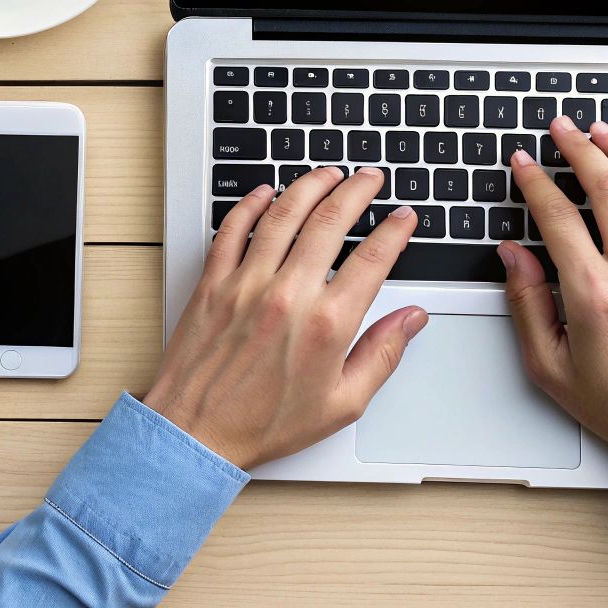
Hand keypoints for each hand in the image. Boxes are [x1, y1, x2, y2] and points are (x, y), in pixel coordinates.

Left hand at [144, 166, 428, 468]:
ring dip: (310, 186)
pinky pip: (233, 229)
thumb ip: (382, 355)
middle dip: (356, 191)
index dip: (394, 232)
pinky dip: (251, 204)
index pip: (372, 260)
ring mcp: (246, 284)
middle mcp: (287, 295)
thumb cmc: (265, 424)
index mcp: (326, 325)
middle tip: (369, 178)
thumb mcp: (342, 404)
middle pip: (330, 222)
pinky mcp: (213, 283)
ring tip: (328, 173)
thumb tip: (411, 320)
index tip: (404, 218)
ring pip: (283, 215)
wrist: (196, 433)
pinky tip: (266, 193)